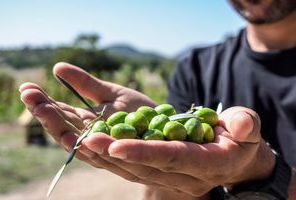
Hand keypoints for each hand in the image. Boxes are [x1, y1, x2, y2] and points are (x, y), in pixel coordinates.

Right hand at [20, 62, 155, 142]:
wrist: (164, 123)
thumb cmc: (136, 110)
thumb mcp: (109, 92)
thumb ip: (85, 83)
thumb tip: (57, 66)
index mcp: (86, 122)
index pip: (59, 112)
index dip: (42, 101)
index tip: (26, 86)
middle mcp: (90, 136)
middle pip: (61, 126)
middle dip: (43, 110)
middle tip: (27, 93)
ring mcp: (102, 147)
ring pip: (74, 140)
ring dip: (56, 124)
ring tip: (41, 107)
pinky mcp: (119, 154)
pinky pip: (98, 152)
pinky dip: (83, 144)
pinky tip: (68, 134)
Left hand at [77, 106, 274, 197]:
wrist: (233, 156)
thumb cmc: (241, 139)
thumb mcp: (249, 128)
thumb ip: (246, 124)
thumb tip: (240, 125)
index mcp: (208, 163)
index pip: (174, 158)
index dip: (146, 153)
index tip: (117, 146)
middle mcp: (186, 176)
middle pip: (147, 166)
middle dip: (117, 154)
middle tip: (89, 139)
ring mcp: (172, 178)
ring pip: (135, 171)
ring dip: (108, 158)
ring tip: (82, 141)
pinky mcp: (161, 174)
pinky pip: (133, 169)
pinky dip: (112, 160)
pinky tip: (92, 146)